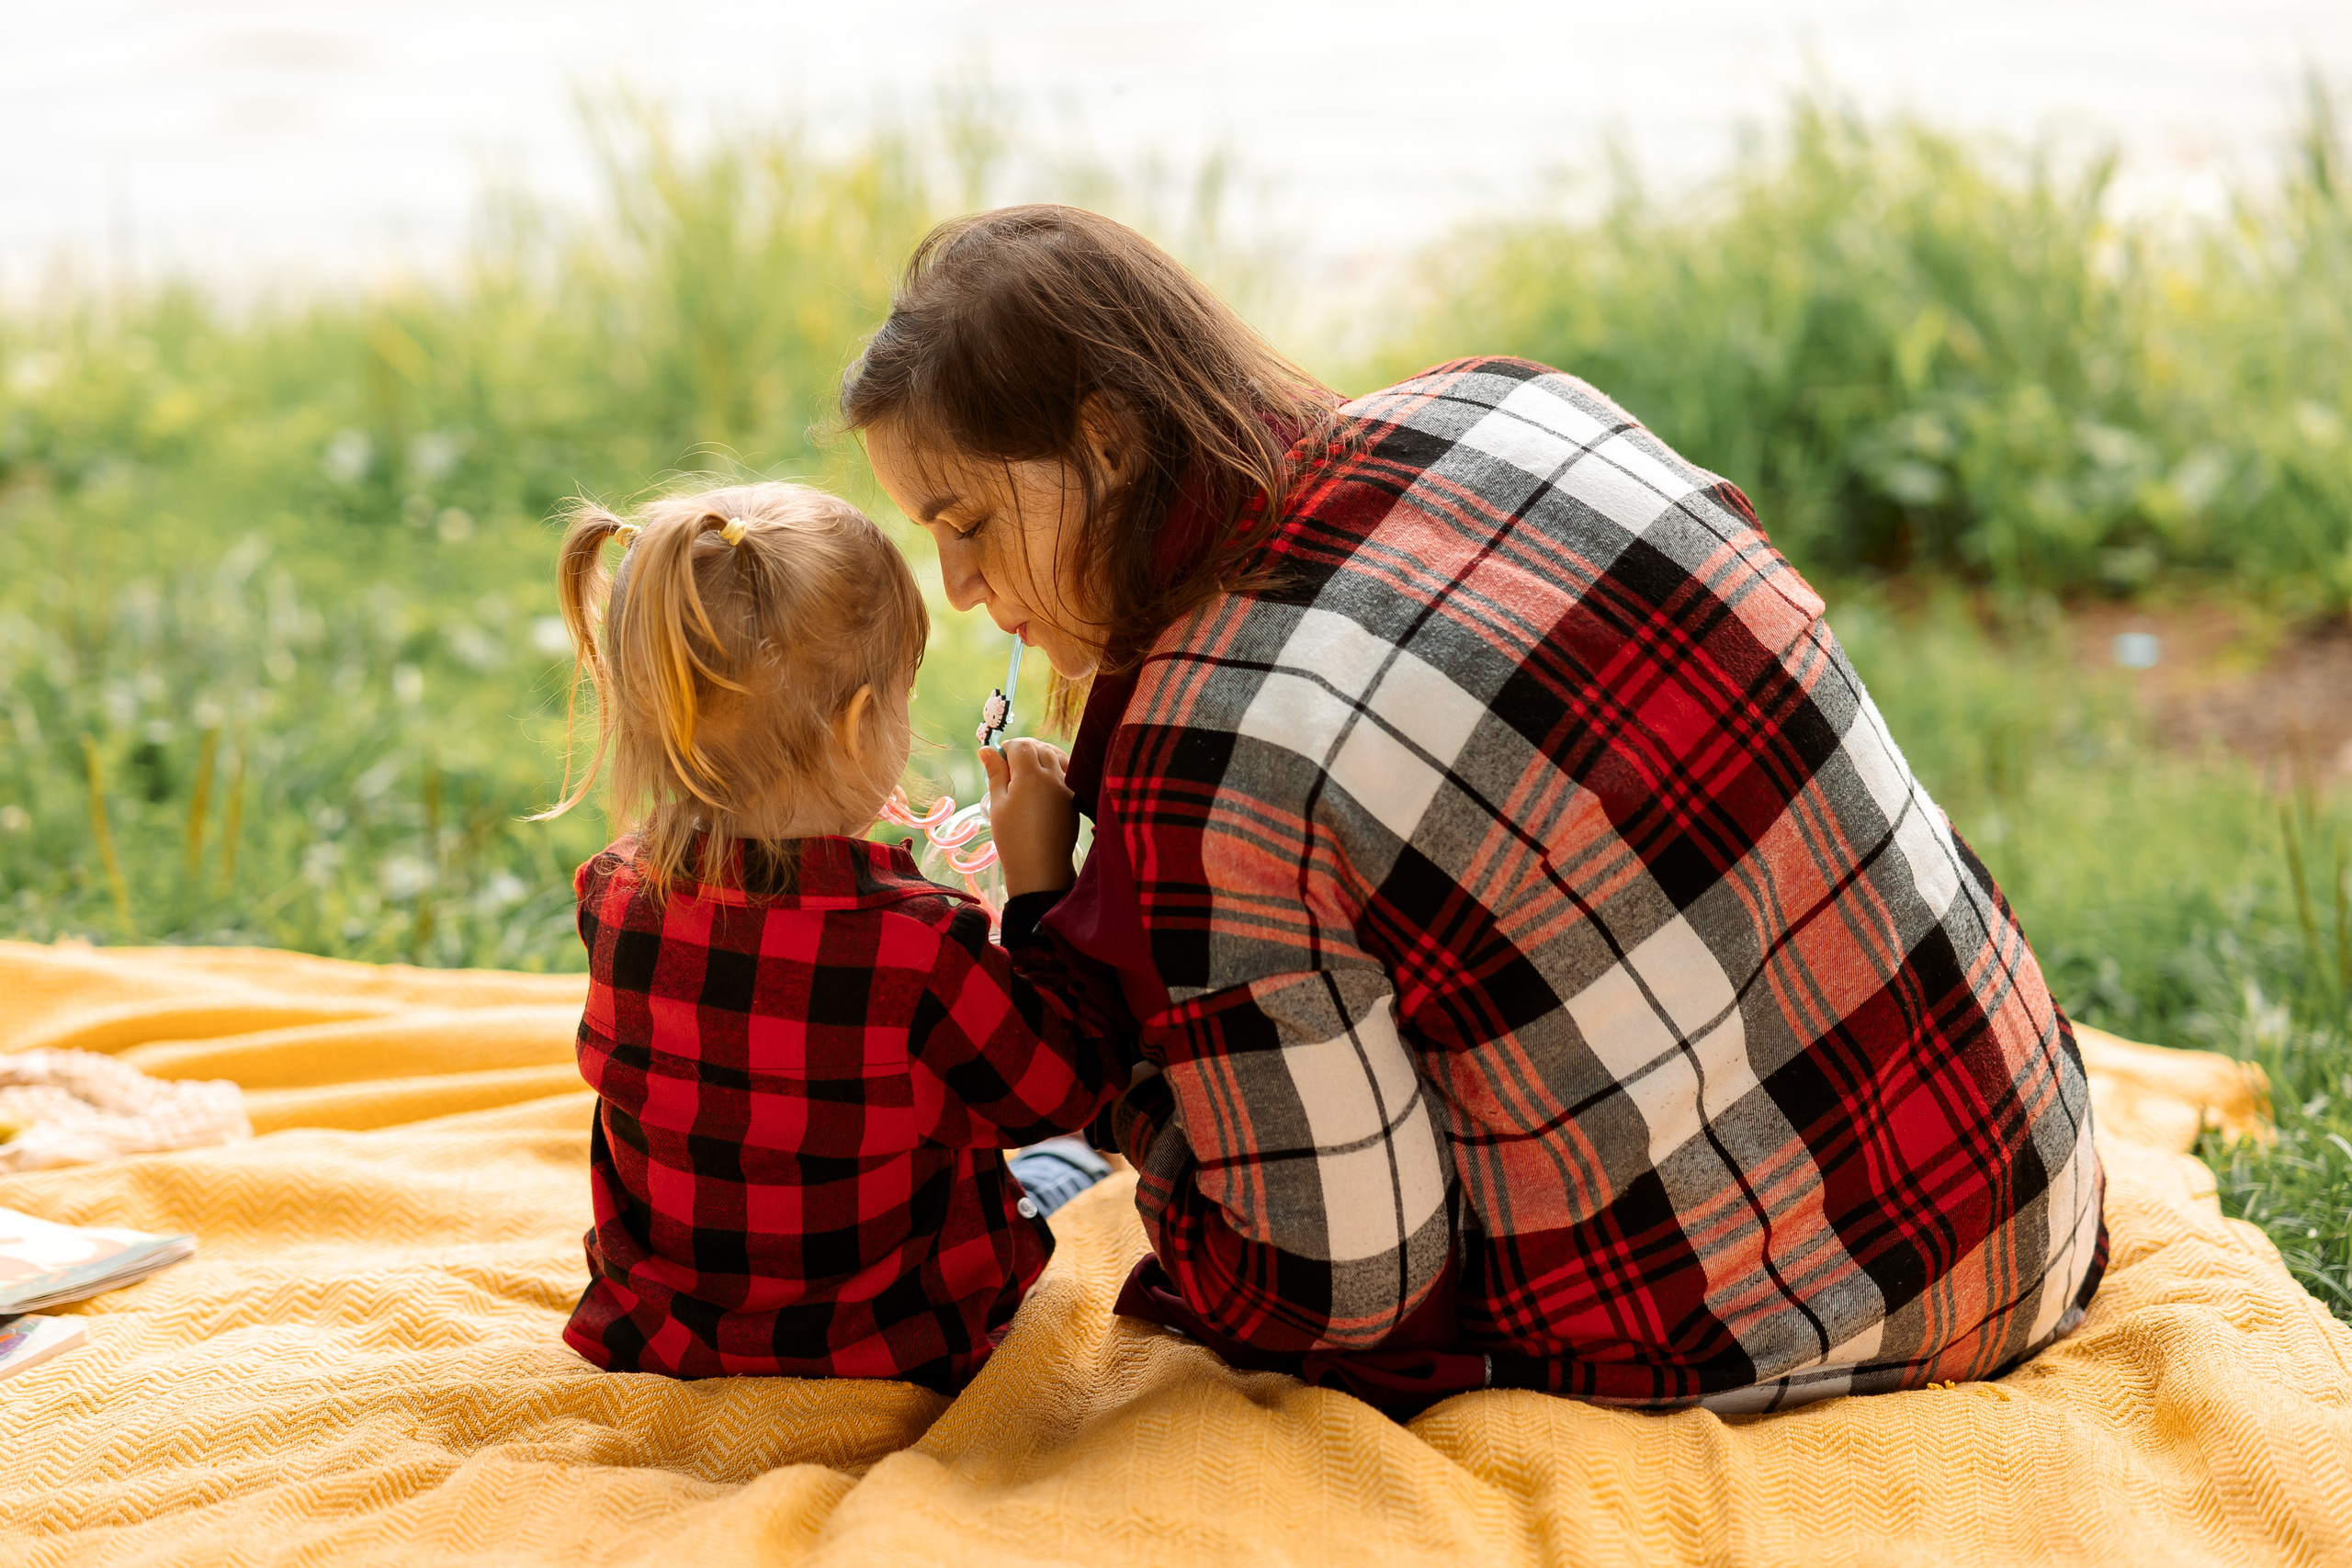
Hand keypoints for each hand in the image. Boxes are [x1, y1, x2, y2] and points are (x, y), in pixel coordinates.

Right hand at [981, 738, 1078, 896]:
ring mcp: (1068, 786)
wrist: (1041, 869)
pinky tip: (1046, 776)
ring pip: (1057, 755)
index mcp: (1031, 775)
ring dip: (1042, 754)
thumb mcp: (998, 804)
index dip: (1007, 747)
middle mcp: (1054, 775)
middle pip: (1040, 748)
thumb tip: (986, 749)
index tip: (997, 758)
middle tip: (1009, 764)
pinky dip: (1056, 765)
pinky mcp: (1075, 797)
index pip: (1021, 745)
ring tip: (1027, 768)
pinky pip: (1068, 770)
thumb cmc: (1013, 838)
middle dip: (1024, 749)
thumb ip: (996, 773)